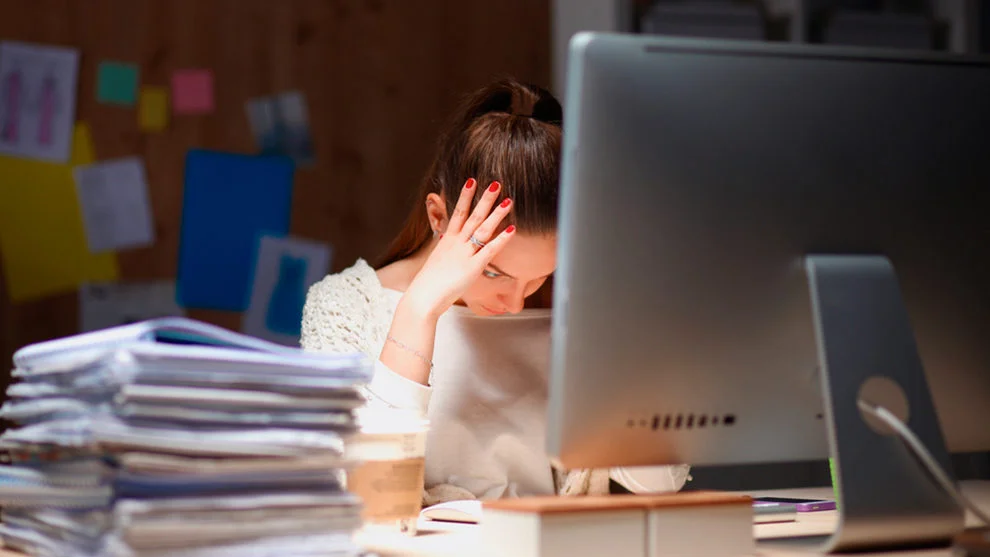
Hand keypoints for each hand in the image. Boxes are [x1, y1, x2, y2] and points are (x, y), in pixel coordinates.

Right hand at [404, 178, 515, 317]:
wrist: (423, 297)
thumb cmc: (429, 283)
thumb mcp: (436, 260)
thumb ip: (444, 248)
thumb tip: (445, 239)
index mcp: (447, 240)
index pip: (458, 213)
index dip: (465, 196)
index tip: (472, 181)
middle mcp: (456, 243)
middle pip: (472, 216)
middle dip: (484, 198)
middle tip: (496, 183)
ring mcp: (464, 254)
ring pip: (482, 229)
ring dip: (496, 214)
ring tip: (508, 200)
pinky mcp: (472, 268)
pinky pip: (489, 250)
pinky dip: (501, 239)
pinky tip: (512, 229)